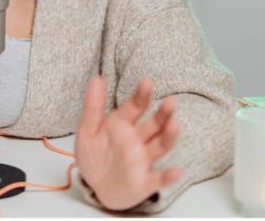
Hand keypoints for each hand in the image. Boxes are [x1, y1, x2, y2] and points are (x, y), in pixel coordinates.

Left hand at [74, 76, 181, 211]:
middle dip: (163, 113)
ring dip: (169, 136)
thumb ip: (93, 106)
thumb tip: (96, 78)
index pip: (135, 106)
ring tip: (175, 124)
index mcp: (123, 124)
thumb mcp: (88, 130)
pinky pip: (158, 179)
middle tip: (171, 101)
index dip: (141, 95)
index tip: (147, 82)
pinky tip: (176, 171)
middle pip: (154, 124)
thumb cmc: (95, 156)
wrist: (96, 187)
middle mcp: (137, 140)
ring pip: (160, 146)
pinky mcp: (144, 181)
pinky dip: (168, 176)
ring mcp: (142, 160)